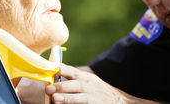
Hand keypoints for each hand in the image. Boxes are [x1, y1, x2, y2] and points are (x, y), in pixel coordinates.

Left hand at [45, 64, 159, 103]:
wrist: (119, 101)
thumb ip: (73, 78)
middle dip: (62, 87)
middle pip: (76, 85)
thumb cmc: (98, 90)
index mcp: (86, 78)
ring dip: (68, 99)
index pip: (74, 72)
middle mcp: (90, 87)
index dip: (65, 69)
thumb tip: (54, 73)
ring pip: (81, 99)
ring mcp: (94, 98)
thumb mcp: (88, 80)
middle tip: (49, 89)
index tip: (55, 68)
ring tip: (55, 99)